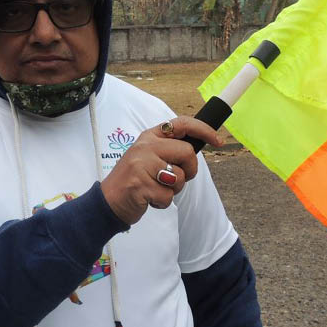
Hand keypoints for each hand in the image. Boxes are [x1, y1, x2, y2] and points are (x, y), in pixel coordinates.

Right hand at [100, 116, 221, 224]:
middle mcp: (145, 146)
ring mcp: (141, 164)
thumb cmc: (134, 180)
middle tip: (174, 180)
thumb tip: (198, 146)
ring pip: (180, 177)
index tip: (218, 140)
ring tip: (155, 188)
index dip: (204, 130)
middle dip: (189, 171)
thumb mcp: (148, 157)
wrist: (108, 201)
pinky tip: (148, 199)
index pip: (182, 124)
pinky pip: (168, 196)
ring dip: (173, 190)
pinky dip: (162, 203)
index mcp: (149, 137)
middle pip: (187, 153)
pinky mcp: (140, 184)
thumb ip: (168, 150)